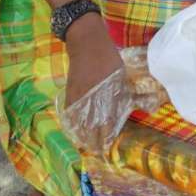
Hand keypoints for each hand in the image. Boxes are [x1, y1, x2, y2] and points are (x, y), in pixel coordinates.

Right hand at [59, 14, 133, 152]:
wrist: (87, 43)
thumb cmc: (108, 58)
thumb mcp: (120, 76)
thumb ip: (122, 95)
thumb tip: (127, 111)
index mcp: (106, 95)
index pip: (106, 122)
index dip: (106, 136)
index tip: (107, 147)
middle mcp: (91, 99)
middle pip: (91, 126)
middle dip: (94, 141)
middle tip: (96, 152)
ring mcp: (78, 97)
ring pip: (79, 122)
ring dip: (82, 136)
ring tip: (86, 147)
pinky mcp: (69, 93)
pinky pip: (69, 113)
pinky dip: (72, 124)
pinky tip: (74, 132)